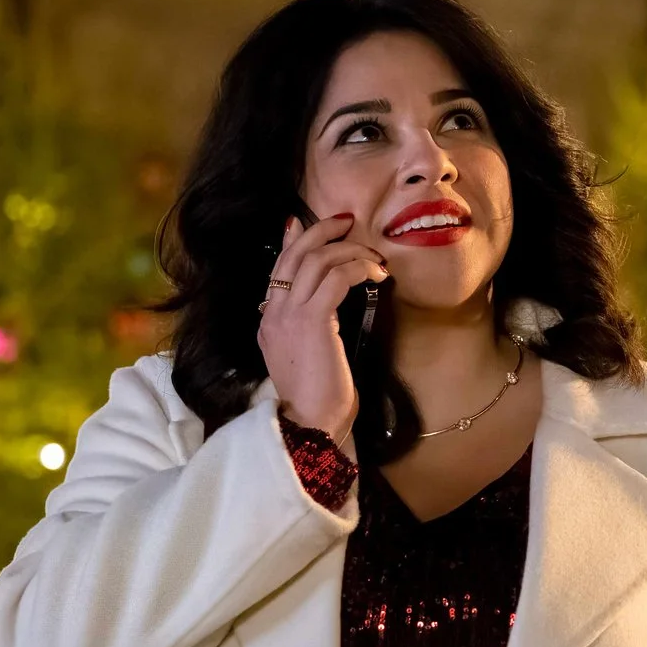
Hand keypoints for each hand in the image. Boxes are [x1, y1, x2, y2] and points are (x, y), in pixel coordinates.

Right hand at [258, 213, 384, 442]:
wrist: (312, 424)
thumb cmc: (320, 398)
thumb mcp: (309, 355)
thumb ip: (310, 327)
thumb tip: (325, 304)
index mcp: (269, 322)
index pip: (278, 269)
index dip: (295, 240)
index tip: (309, 223)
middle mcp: (273, 314)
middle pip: (294, 254)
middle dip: (321, 231)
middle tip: (348, 221)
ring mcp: (289, 316)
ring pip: (317, 261)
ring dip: (350, 252)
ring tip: (375, 259)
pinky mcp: (312, 321)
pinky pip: (336, 278)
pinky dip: (360, 270)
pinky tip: (378, 276)